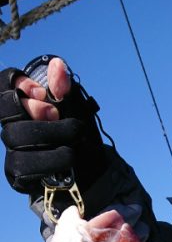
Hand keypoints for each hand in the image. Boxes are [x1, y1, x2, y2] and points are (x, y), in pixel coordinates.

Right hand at [0, 55, 105, 197]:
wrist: (92, 175)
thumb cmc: (79, 138)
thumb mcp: (76, 110)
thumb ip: (64, 90)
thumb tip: (58, 66)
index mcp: (21, 107)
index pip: (2, 85)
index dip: (16, 83)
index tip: (41, 92)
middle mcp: (12, 127)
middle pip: (6, 111)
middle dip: (33, 110)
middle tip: (56, 114)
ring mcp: (13, 152)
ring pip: (14, 137)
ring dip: (48, 135)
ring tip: (73, 139)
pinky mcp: (18, 176)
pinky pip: (23, 167)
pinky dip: (49, 160)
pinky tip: (66, 157)